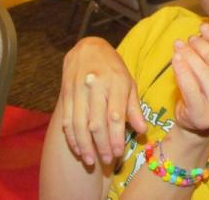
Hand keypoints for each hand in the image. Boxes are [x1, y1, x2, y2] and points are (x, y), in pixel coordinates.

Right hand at [61, 37, 146, 165]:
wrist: (88, 47)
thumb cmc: (113, 68)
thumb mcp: (128, 82)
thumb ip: (134, 107)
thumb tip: (142, 130)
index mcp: (116, 82)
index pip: (116, 115)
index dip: (117, 137)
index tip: (119, 153)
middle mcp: (97, 85)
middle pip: (97, 122)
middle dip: (102, 145)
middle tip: (108, 160)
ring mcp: (79, 89)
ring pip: (79, 123)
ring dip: (85, 145)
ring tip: (91, 161)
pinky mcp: (66, 92)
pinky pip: (67, 119)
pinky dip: (72, 137)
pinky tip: (78, 149)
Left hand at [171, 23, 208, 132]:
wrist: (203, 118)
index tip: (204, 27)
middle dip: (201, 44)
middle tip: (191, 38)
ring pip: (202, 71)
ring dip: (189, 53)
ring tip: (180, 45)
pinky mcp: (201, 115)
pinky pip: (189, 86)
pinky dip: (181, 68)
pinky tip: (176, 57)